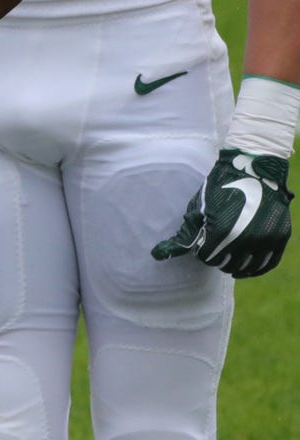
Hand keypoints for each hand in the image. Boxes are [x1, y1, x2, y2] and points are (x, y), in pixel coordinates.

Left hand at [152, 149, 293, 277]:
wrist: (253, 171)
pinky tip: (246, 267)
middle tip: (216, 249)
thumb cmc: (220, 189)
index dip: (202, 252)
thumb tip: (158, 255)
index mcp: (222, 233)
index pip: (207, 258)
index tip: (203, 244)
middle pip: (226, 264)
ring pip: (247, 268)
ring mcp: (266, 240)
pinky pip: (268, 264)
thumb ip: (183, 236)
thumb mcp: (198, 210)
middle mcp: (246, 240)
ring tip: (229, 257)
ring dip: (235, 265)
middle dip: (218, 258)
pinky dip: (256, 268)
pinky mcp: (280, 238)